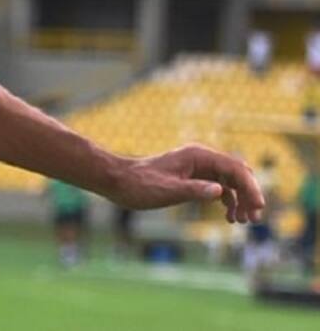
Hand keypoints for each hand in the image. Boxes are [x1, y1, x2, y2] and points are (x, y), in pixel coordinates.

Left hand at [109, 145, 263, 222]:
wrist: (118, 181)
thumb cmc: (140, 185)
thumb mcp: (167, 190)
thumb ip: (194, 190)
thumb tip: (220, 193)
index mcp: (197, 156)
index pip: (235, 169)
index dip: (251, 187)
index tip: (259, 207)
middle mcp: (200, 158)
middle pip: (237, 173)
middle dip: (249, 194)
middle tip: (254, 218)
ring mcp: (197, 167)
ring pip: (230, 182)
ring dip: (240, 199)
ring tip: (242, 221)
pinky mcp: (192, 177)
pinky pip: (219, 187)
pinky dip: (228, 201)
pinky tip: (229, 217)